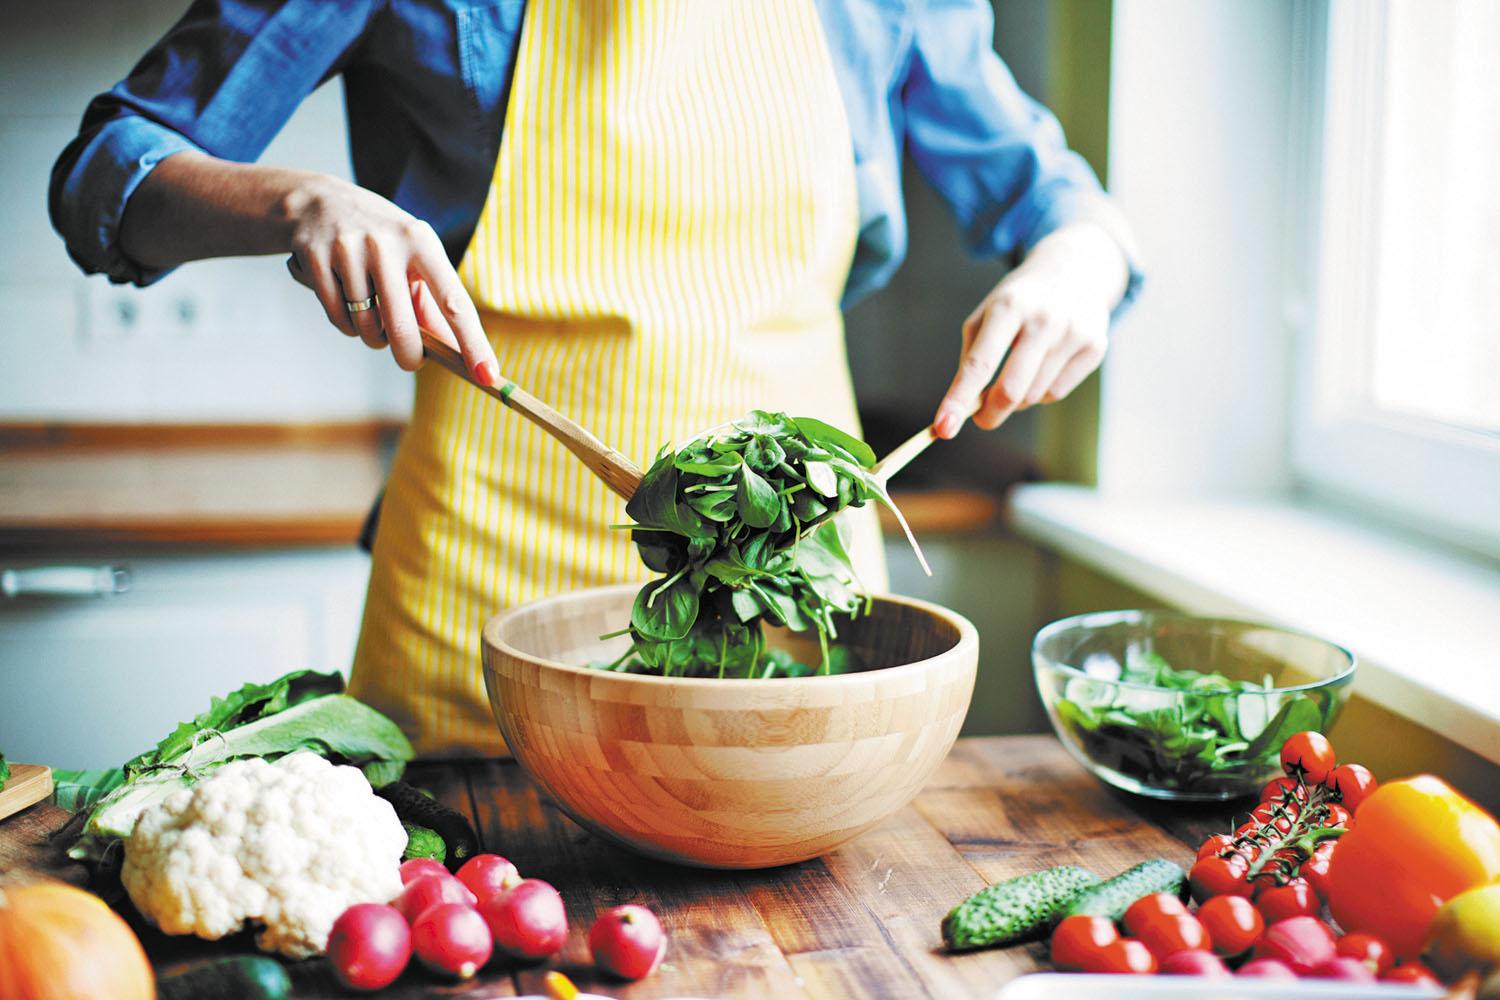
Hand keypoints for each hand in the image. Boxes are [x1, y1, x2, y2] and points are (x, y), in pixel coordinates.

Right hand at [283, 175, 497, 383]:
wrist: (319, 201)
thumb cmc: (382, 240)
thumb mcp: (414, 257)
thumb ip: (434, 304)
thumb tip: (457, 353)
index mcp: (422, 242)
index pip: (454, 302)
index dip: (472, 342)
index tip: (487, 375)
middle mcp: (387, 243)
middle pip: (402, 327)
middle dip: (409, 356)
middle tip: (411, 361)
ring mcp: (348, 249)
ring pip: (366, 326)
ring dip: (372, 334)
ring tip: (371, 311)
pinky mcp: (316, 258)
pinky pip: (338, 317)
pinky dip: (346, 323)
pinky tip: (347, 302)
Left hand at [933, 222, 1127, 438]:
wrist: (1074, 270)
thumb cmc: (1019, 302)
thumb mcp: (986, 315)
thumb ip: (972, 359)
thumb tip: (964, 408)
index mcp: (1008, 307)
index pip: (979, 364)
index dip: (959, 399)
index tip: (942, 428)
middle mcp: (1043, 318)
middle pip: (1010, 390)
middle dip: (990, 414)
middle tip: (981, 419)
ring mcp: (1073, 332)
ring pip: (1034, 395)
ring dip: (1017, 398)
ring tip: (1018, 371)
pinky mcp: (1095, 346)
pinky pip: (1057, 392)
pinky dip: (1042, 391)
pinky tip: (1043, 366)